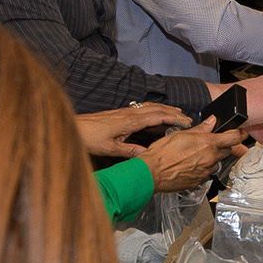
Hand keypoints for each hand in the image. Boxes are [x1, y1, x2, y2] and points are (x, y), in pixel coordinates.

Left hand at [73, 103, 187, 157]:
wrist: (74, 127)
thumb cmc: (90, 138)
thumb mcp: (111, 149)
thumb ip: (130, 151)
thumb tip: (148, 155)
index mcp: (130, 121)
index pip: (158, 116)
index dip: (174, 118)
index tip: (187, 121)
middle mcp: (130, 113)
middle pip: (157, 108)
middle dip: (174, 112)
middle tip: (188, 118)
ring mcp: (125, 111)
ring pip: (150, 106)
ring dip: (165, 108)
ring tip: (177, 112)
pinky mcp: (120, 113)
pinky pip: (143, 108)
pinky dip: (154, 109)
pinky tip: (155, 112)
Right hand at [138, 125, 246, 192]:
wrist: (152, 172)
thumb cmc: (163, 152)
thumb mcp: (182, 134)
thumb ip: (201, 128)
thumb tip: (212, 121)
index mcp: (209, 144)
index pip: (234, 138)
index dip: (241, 134)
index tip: (243, 132)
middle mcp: (211, 158)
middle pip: (226, 151)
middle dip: (222, 146)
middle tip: (210, 143)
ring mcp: (206, 172)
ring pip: (216, 163)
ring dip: (211, 158)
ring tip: (195, 155)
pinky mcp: (199, 182)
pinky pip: (206, 174)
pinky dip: (202, 169)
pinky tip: (190, 165)